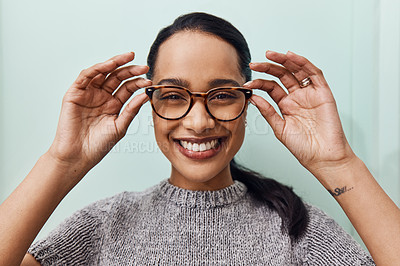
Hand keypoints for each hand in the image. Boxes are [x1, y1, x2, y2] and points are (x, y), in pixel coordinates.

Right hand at [48, 52, 150, 172]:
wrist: (78, 156)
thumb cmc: (98, 144)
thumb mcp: (120, 126)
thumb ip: (131, 110)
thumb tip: (145, 95)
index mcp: (113, 104)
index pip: (127, 87)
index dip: (138, 82)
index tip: (149, 81)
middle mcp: (101, 96)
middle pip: (117, 77)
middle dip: (130, 70)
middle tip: (144, 67)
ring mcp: (88, 93)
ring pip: (102, 73)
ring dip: (115, 64)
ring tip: (129, 59)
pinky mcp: (74, 93)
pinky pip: (85, 77)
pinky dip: (97, 69)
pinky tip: (109, 65)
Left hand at [244, 51, 355, 173]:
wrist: (322, 157)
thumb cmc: (303, 147)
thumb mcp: (279, 128)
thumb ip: (268, 112)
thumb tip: (253, 98)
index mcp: (286, 105)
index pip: (271, 87)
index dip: (259, 82)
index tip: (247, 83)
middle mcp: (298, 97)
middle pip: (282, 75)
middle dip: (268, 67)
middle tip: (254, 64)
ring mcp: (310, 94)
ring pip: (297, 70)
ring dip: (284, 60)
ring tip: (269, 55)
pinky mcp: (323, 93)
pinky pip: (314, 74)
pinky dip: (303, 63)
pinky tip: (291, 57)